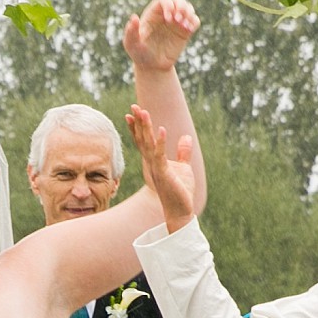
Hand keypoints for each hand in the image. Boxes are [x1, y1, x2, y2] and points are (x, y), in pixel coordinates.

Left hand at [122, 0, 198, 71]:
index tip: (168, 18)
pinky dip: (194, 22)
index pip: (164, 1)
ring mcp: (177, 22)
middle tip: (178, 19)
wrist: (152, 67)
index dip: (168, 5)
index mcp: (153, 13)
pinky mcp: (185, 32)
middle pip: (178, 0)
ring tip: (184, 25)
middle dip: (181, 6)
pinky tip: (188, 29)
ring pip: (188, 7)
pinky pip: (194, 21)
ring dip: (188, 13)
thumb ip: (131, 31)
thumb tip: (134, 17)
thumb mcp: (131, 44)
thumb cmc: (139, 54)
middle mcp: (166, 14)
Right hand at [127, 106, 196, 233]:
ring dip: (146, 128)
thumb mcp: (184, 168)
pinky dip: (161, 143)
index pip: (143, 141)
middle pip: (143, 140)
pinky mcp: (164, 174)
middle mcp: (152, 164)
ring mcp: (156, 169)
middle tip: (133, 106)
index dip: (137, 127)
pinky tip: (162, 130)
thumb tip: (186, 137)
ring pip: (148, 145)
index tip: (132, 113)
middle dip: (138, 123)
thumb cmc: (181, 191)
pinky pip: (160, 156)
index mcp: (155, 161)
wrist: (180, 211)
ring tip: (143, 112)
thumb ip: (183, 152)